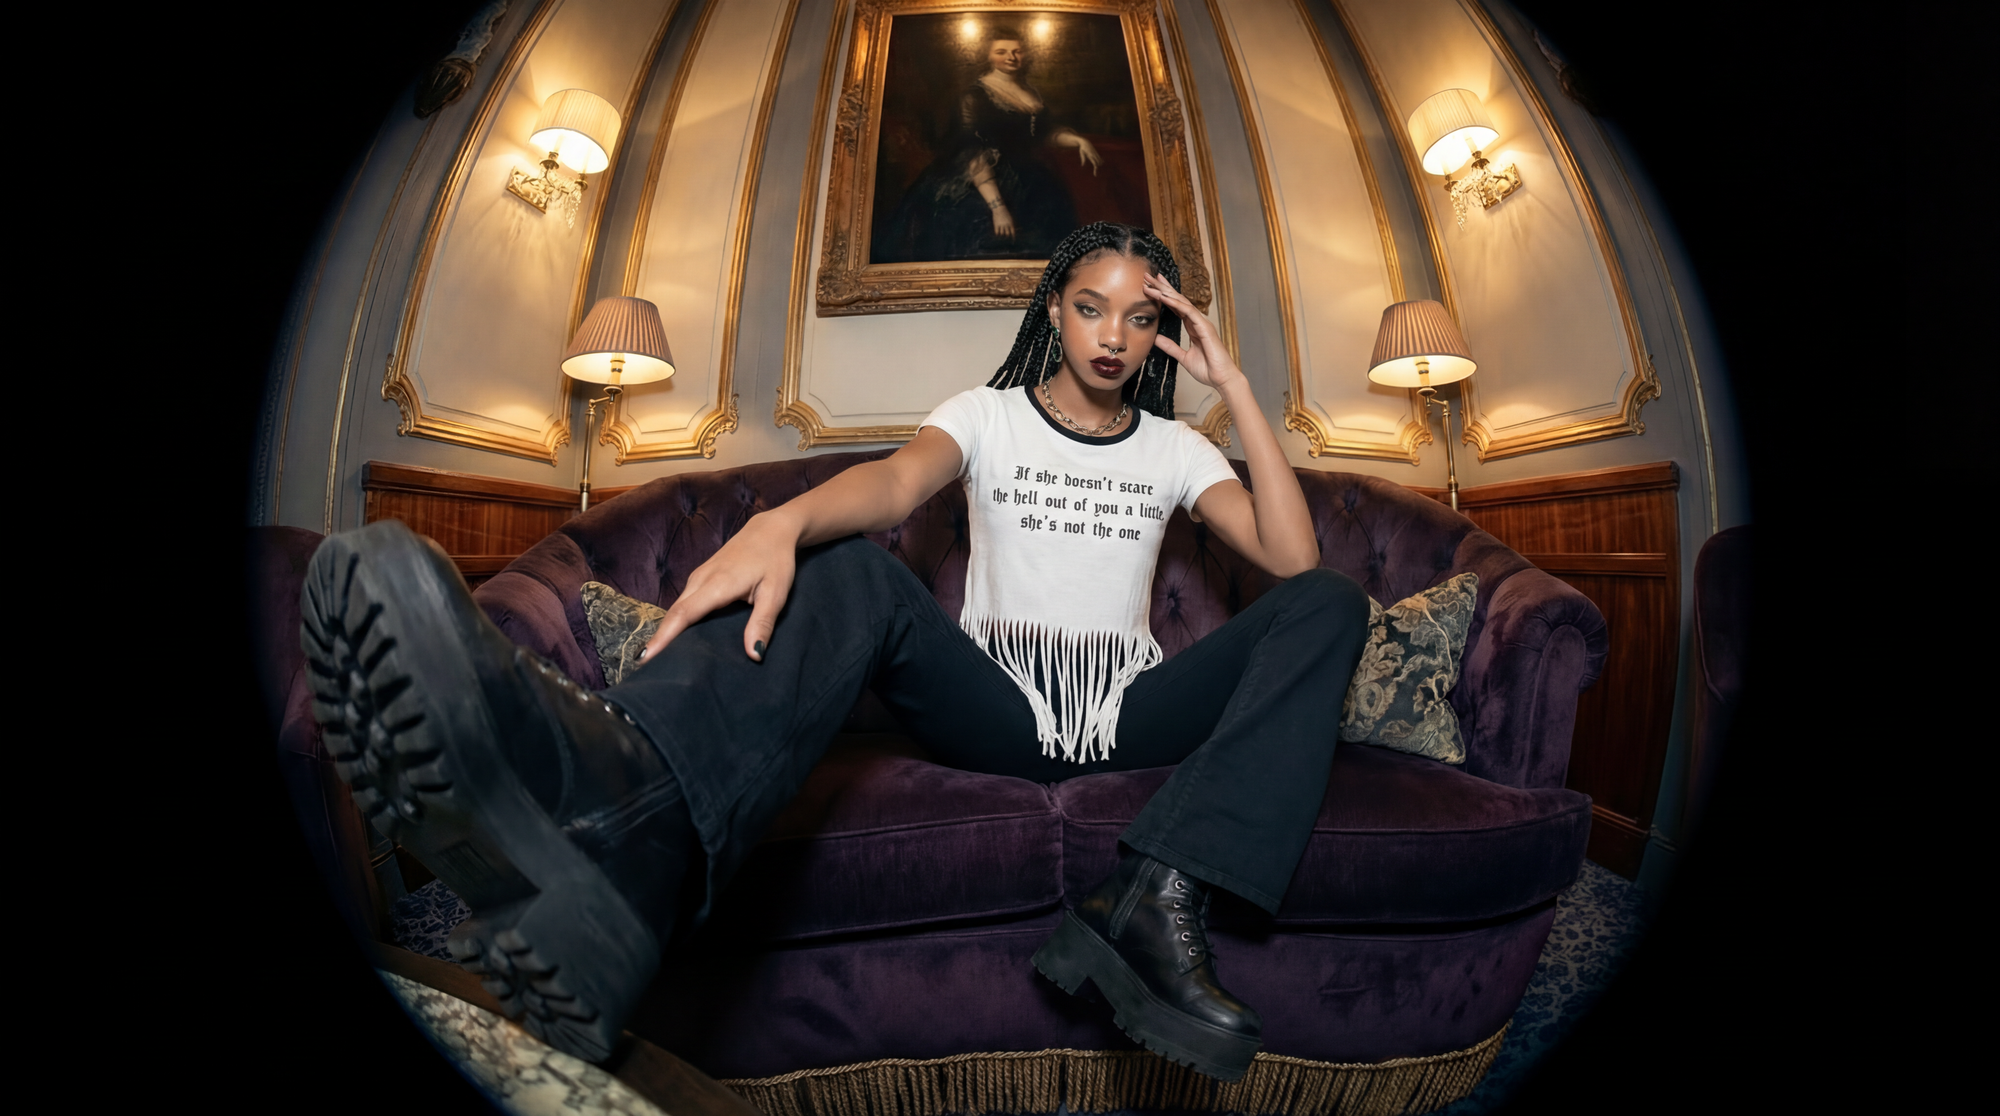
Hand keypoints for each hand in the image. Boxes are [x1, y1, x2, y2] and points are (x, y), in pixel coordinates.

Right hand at [639, 511, 798, 663]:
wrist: (771, 530)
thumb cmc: (775, 561)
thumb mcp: (776, 594)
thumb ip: (762, 623)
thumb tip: (754, 653)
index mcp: (717, 584)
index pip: (683, 615)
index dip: (663, 638)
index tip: (645, 658)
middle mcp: (701, 580)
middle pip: (674, 614)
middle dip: (659, 640)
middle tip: (646, 669)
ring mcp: (698, 577)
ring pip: (677, 608)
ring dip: (666, 631)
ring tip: (658, 659)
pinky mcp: (700, 577)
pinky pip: (683, 602)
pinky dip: (676, 620)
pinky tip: (677, 637)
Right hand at [991, 204, 1015, 238]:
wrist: (999, 209)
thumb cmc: (1006, 213)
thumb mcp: (1011, 219)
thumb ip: (1012, 225)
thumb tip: (1012, 231)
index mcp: (1011, 223)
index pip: (1013, 232)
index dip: (1013, 237)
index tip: (1013, 240)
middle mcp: (1006, 225)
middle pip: (1007, 234)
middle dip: (1007, 237)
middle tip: (1006, 238)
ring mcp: (1001, 225)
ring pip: (1002, 234)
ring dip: (1002, 236)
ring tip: (1001, 237)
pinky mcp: (996, 225)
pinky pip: (997, 232)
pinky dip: (997, 234)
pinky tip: (997, 235)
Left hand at [1074, 137, 1101, 174]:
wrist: (1085, 142)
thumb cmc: (1082, 148)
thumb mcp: (1081, 153)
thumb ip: (1083, 159)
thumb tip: (1082, 165)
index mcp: (1091, 155)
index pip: (1095, 163)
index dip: (1096, 169)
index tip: (1095, 174)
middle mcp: (1094, 155)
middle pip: (1098, 163)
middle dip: (1097, 168)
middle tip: (1095, 174)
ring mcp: (1096, 153)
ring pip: (1100, 161)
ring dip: (1099, 165)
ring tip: (1095, 171)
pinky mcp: (1096, 153)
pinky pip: (1100, 158)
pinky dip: (1100, 161)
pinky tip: (1101, 163)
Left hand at [1144, 273, 1240, 389]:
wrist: (1221, 379)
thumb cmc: (1207, 369)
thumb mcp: (1183, 357)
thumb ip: (1170, 346)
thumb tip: (1156, 338)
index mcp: (1193, 327)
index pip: (1176, 307)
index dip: (1163, 296)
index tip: (1150, 287)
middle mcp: (1197, 321)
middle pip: (1177, 300)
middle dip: (1162, 287)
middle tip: (1147, 276)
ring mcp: (1202, 323)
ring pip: (1182, 302)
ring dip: (1165, 291)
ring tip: (1151, 282)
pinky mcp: (1205, 328)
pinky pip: (1188, 312)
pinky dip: (1176, 303)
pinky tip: (1164, 297)